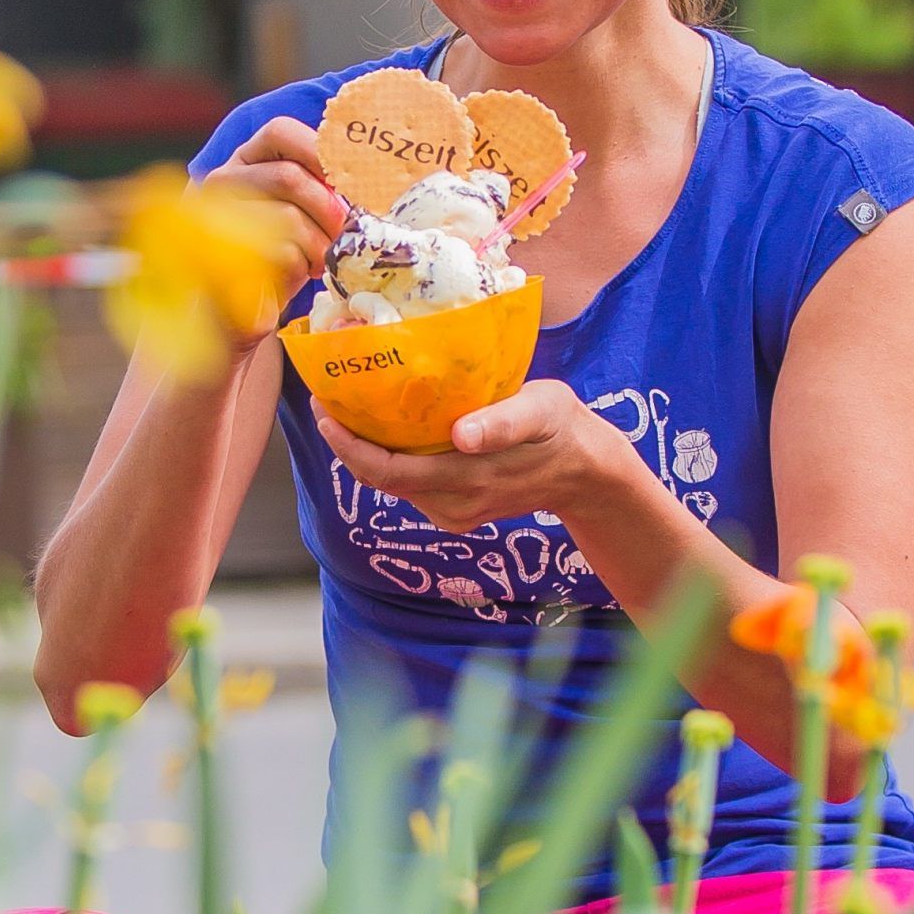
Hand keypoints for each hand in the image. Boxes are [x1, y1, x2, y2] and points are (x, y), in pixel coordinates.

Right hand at [211, 115, 350, 342]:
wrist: (243, 308)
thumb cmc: (280, 253)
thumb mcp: (303, 212)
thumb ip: (322, 188)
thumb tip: (368, 179)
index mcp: (246, 160)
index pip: (281, 132)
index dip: (319, 150)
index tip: (346, 178)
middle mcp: (224, 180)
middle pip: (289, 176)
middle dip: (329, 208)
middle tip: (345, 232)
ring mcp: (218, 218)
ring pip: (288, 217)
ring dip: (319, 243)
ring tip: (323, 259)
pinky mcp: (224, 257)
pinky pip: (281, 252)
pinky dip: (304, 265)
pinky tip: (303, 272)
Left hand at [315, 379, 631, 533]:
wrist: (587, 472)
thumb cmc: (561, 429)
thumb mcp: (539, 412)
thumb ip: (502, 424)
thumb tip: (460, 435)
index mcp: (467, 480)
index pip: (388, 472)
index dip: (349, 447)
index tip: (326, 413)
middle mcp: (453, 505)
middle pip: (381, 480)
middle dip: (347, 444)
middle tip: (327, 400)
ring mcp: (454, 513)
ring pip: (393, 485)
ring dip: (367, 451)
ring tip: (349, 408)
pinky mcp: (457, 511)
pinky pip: (411, 487)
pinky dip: (391, 459)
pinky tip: (387, 428)